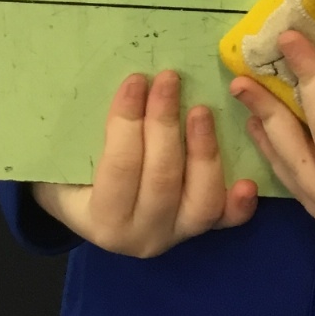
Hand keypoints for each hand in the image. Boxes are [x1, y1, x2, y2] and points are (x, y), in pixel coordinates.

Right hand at [33, 70, 257, 257]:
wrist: (92, 213)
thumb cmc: (75, 176)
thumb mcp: (67, 160)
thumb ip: (84, 132)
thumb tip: (114, 81)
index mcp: (102, 220)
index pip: (119, 167)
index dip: (128, 121)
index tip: (136, 80)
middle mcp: (142, 236)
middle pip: (161, 179)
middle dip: (165, 124)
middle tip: (169, 79)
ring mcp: (177, 235)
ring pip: (200, 200)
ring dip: (203, 151)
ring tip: (202, 110)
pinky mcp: (201, 230)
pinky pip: (226, 220)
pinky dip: (239, 204)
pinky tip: (247, 181)